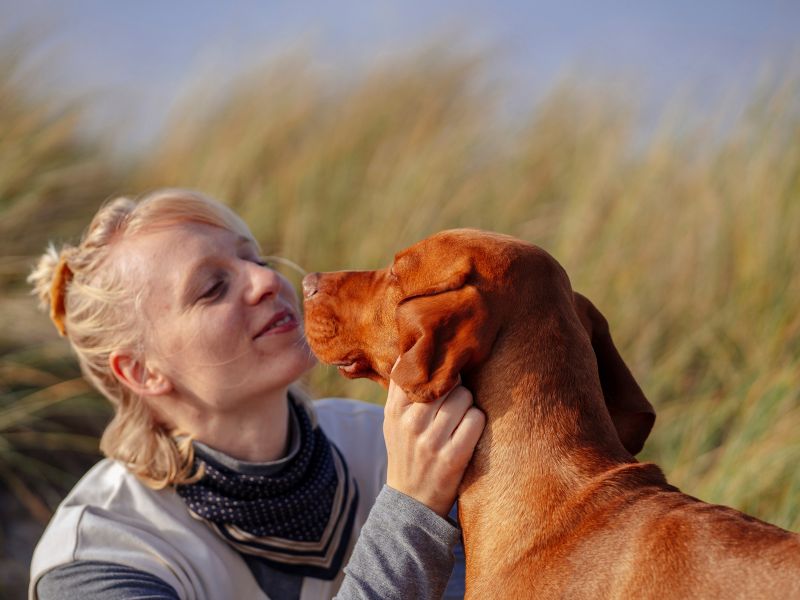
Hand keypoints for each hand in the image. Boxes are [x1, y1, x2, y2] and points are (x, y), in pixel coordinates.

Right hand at [383, 373, 485, 517]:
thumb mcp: (392, 421)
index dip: (435, 367)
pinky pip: (476, 419)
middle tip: (454, 399)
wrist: (412, 502)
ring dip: (468, 404)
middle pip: (448, 381)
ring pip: (464, 397)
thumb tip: (411, 350)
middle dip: (456, 387)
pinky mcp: (453, 458)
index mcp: (395, 410)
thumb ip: (401, 388)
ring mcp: (432, 441)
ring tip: (460, 417)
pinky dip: (477, 421)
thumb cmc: (406, 452)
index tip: (442, 369)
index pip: (418, 371)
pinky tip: (469, 431)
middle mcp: (411, 423)